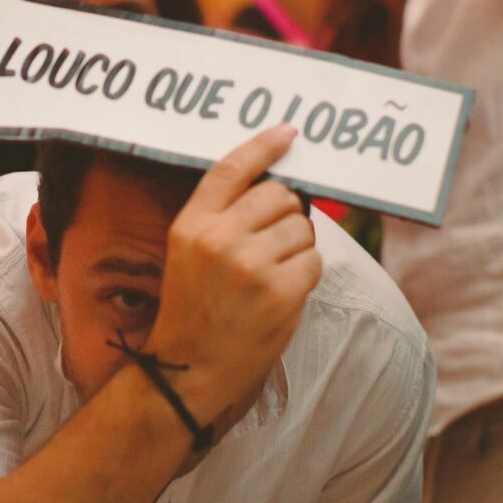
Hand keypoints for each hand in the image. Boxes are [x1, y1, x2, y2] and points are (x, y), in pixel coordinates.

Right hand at [147, 125, 320, 428]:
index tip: (288, 133)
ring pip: (301, 229)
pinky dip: (304, 276)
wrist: (189, 369)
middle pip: (278, 195)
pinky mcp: (280, 291)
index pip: (231, 169)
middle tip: (269, 246)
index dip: (263, 146)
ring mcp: (250, 265)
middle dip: (284, 215)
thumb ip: (224, 218)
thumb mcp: (189, 253)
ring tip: (269, 276)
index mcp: (191, 225)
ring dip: (296, 248)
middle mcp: (219, 239)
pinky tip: (280, 294)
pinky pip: (313, 262)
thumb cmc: (194, 308)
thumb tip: (282, 189)